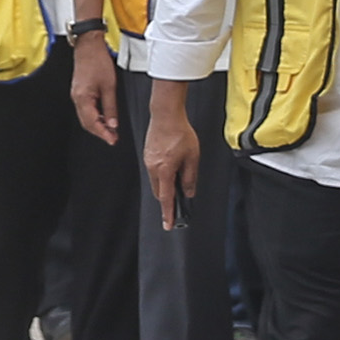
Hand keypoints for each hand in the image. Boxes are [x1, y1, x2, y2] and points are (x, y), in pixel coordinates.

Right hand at [68, 32, 120, 143]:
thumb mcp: (109, 86)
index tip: (112, 140)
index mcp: (83, 98)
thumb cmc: (97, 61)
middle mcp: (77, 98)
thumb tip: (113, 123)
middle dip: (99, 132)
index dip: (103, 134)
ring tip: (110, 129)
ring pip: (85, 117)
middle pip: (86, 123)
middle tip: (112, 138)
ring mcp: (76, 95)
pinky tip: (103, 117)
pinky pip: (85, 109)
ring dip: (97, 125)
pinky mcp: (79, 91)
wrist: (88, 46)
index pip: (92, 123)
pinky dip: (94, 116)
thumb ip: (111, 107)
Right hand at [143, 82, 199, 230]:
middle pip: (159, 191)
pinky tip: (172, 165)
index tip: (168, 224)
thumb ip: (190, 177)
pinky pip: (154, 171)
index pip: (166, 198)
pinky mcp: (148, 154)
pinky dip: (162, 174)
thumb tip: (188, 191)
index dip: (168, 213)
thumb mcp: (192, 157)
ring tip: (179, 176)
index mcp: (164, 170)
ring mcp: (148, 160)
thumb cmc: (180, 132)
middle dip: (168, 198)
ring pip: (156, 181)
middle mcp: (153, 167)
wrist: (166, 115)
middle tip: (179, 201)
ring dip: (166, 185)